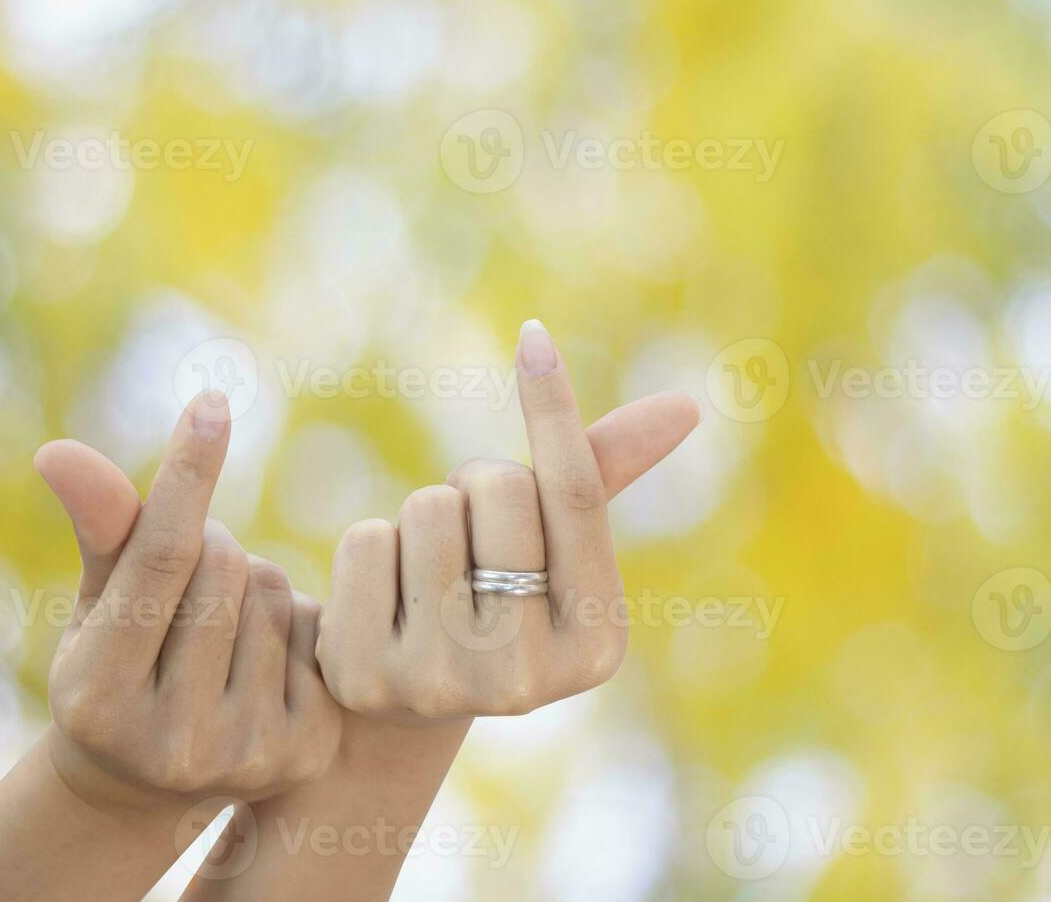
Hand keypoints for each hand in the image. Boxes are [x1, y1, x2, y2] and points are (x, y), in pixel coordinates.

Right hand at [37, 393, 341, 809]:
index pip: (159, 558)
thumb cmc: (116, 667)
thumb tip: (57, 451)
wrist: (153, 782)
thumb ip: (101, 531)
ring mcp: (240, 753)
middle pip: (225, 566)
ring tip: (220, 629)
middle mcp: (169, 737)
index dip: (186, 473)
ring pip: (274, 592)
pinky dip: (292, 622)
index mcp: (97, 696)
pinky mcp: (300, 752)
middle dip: (211, 548)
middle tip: (188, 586)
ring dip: (252, 584)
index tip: (211, 403)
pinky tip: (263, 659)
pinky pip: (314, 629)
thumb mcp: (97, 605)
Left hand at [316, 320, 697, 721]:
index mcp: (596, 641)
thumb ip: (602, 474)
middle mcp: (530, 679)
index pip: (577, 496)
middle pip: (498, 489)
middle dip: (474, 487)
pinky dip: (367, 553)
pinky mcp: (369, 677)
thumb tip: (685, 406)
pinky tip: (379, 604)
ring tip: (425, 576)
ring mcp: (446, 684)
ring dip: (420, 520)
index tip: (533, 337)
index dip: (554, 410)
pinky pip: (365, 543)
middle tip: (468, 540)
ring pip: (428, 508)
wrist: (396, 712)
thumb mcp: (550, 546)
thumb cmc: (489, 599)